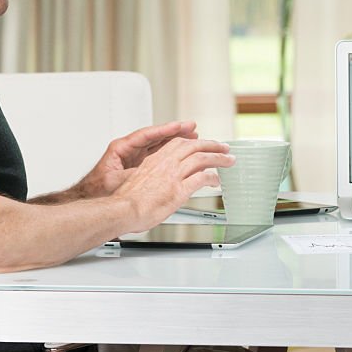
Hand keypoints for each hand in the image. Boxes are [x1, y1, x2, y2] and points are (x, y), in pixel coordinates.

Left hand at [78, 121, 200, 196]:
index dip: (164, 130)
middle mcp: (128, 150)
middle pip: (154, 136)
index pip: (146, 135)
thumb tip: (151, 171)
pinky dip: (169, 152)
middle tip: (190, 128)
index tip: (179, 126)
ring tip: (190, 136)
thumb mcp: (117, 181)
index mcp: (121, 148)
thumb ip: (135, 173)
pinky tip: (180, 151)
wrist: (91, 199)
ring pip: (156, 144)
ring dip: (173, 140)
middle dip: (173, 132)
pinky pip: (156, 155)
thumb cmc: (98, 191)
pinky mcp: (137, 165)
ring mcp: (133, 156)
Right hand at [112, 135, 234, 230]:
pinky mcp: (179, 190)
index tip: (202, 143)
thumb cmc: (127, 201)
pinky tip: (216, 181)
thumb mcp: (140, 181)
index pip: (178, 144)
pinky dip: (212, 178)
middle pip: (194, 146)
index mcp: (154, 160)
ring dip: (218, 158)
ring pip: (201, 159)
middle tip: (223, 147)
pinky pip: (201, 179)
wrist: (123, 210)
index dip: (193, 142)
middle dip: (212, 145)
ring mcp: (173, 175)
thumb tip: (162, 185)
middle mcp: (165, 164)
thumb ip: (155, 179)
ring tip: (228, 160)